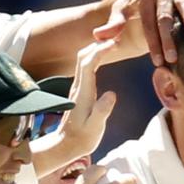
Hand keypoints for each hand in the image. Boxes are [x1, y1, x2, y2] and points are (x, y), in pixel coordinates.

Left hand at [53, 39, 118, 158]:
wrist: (66, 146)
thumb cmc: (82, 139)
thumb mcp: (95, 128)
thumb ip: (102, 110)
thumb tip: (112, 93)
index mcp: (83, 93)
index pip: (88, 64)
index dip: (100, 50)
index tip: (114, 43)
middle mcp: (78, 87)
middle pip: (83, 56)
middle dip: (98, 44)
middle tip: (116, 37)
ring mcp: (78, 88)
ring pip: (83, 60)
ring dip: (96, 48)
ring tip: (113, 43)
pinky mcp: (80, 91)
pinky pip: (86, 67)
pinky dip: (95, 57)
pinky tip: (104, 56)